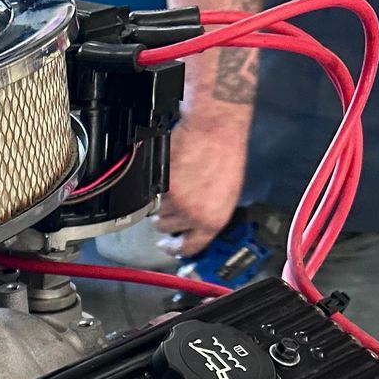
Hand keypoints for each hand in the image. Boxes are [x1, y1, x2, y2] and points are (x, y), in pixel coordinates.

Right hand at [153, 112, 250, 255]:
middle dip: (167, 217)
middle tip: (173, 202)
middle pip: (166, 228)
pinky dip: (156, 185)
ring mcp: (175, 201)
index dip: (174, 249)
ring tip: (174, 183)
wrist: (216, 129)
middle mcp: (193, 215)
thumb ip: (208, 215)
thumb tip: (194, 225)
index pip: (189, 247)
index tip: (167, 245)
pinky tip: (171, 173)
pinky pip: (152, 193)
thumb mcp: (227, 195)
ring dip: (161, 201)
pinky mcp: (162, 186)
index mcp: (213, 220)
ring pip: (156, 210)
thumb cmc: (226, 155)